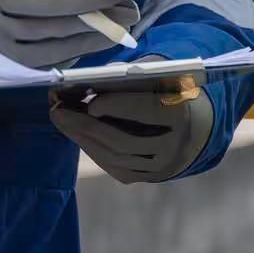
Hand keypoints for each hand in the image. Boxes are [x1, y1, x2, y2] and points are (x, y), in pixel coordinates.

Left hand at [50, 65, 213, 183]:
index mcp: (181, 112)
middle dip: (87, 126)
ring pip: (117, 158)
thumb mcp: (156, 76)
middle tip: (59, 112)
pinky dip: (94, 152)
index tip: (92, 102)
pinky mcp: (151, 176)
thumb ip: (129, 76)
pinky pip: (117, 168)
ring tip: (62, 121)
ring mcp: (163, 165)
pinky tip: (78, 136)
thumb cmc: (168, 91)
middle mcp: (175, 144)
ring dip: (84, 139)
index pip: (148, 110)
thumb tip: (90, 81)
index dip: (118, 106)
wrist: (194, 126)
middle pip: (125, 140)